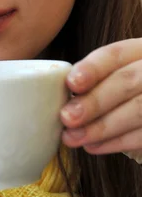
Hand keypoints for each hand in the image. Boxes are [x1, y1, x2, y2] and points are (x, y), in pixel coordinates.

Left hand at [60, 38, 141, 159]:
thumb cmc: (124, 86)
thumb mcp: (118, 69)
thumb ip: (96, 75)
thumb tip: (62, 92)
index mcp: (139, 50)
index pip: (116, 53)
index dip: (92, 68)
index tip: (70, 83)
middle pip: (126, 82)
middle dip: (94, 102)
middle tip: (66, 117)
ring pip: (137, 111)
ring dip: (101, 127)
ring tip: (73, 137)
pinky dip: (117, 142)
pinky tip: (93, 146)